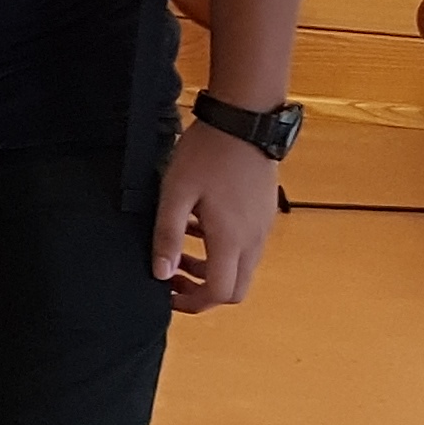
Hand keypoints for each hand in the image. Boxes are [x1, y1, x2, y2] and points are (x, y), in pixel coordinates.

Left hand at [151, 122, 280, 311]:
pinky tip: (198, 226)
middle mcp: (253, 240)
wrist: (244, 121)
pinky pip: (245, 246)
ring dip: (210, 269)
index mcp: (231, 240)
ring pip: (241, 268)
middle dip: (203, 292)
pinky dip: (221, 249)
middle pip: (235, 289)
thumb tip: (160, 273)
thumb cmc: (207, 154)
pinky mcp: (263, 214)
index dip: (192, 303)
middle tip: (173, 278)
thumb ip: (168, 236)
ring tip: (179, 251)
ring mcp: (262, 227)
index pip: (219, 293)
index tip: (166, 293)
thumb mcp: (175, 193)